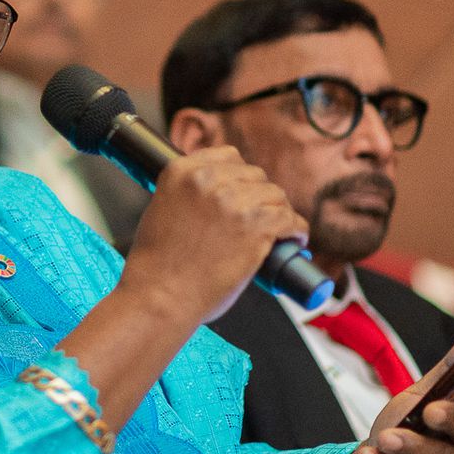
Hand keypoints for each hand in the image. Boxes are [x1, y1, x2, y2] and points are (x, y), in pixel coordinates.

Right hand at [119, 146, 307, 327]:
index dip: (240, 175)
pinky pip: (289, 219)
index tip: (245, 191)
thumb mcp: (160, 210)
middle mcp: (208, 180)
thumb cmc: (156, 265)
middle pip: (255, 174)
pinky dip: (296, 230)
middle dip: (259, 195)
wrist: (159, 297)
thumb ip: (185, 195)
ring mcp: (234, 202)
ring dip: (279, 212)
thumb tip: (214, 198)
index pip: (227, 156)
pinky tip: (295, 239)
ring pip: (275, 195)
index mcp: (182, 172)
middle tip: (260, 217)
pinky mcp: (256, 227)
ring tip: (279, 230)